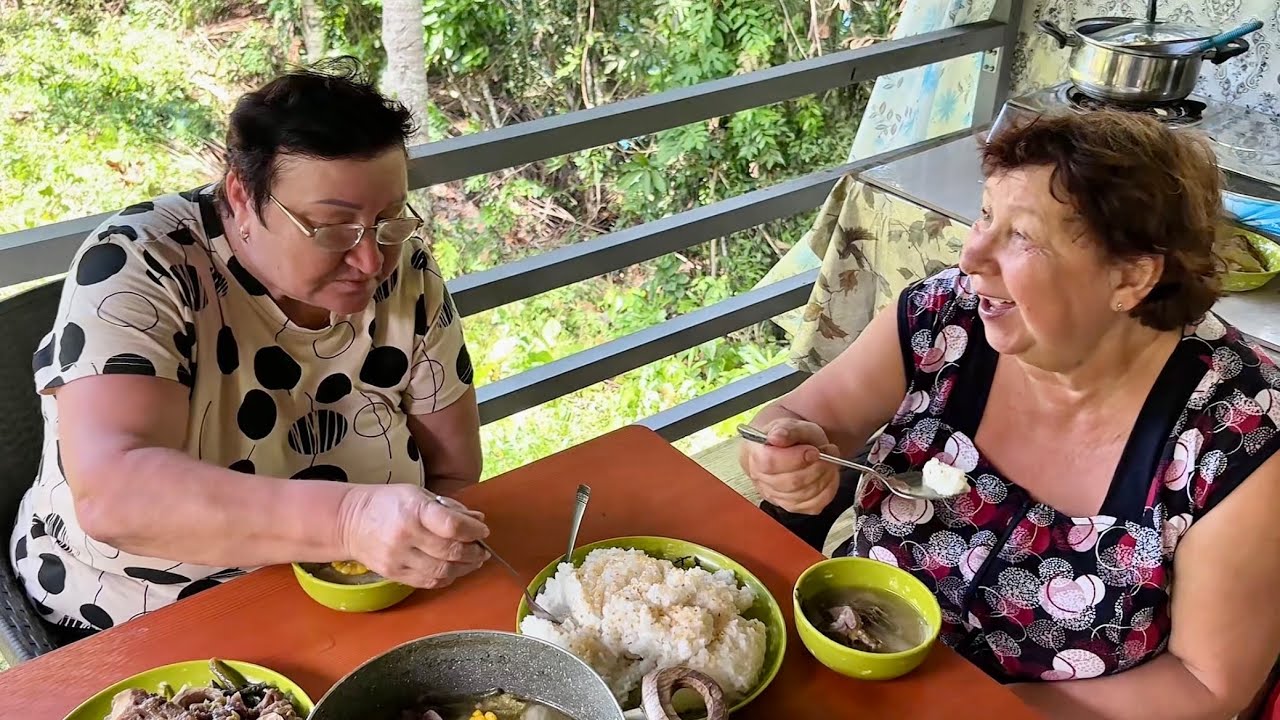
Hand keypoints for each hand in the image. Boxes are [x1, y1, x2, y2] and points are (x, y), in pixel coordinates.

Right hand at [337, 484, 490, 588]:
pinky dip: (446, 578)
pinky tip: (453, 570)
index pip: (452, 525)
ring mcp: (399, 558)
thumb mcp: (418, 495)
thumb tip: (477, 519)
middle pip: (450, 551)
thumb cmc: (388, 503)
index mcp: (414, 510)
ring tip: (473, 562)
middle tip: (482, 550)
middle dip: (473, 553)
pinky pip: (428, 582)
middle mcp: (406, 535)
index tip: (482, 531)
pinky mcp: (394, 574)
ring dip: (464, 568)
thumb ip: (449, 508)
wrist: (350, 521)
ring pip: (442, 571)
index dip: (473, 531)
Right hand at [741, 418, 839, 514]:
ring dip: (824, 477)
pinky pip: (814, 505)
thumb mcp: (793, 425)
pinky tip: (828, 475)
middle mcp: (761, 478)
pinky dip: (827, 489)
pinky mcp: (791, 506)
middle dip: (816, 467)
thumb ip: (788, 430)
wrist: (791, 449)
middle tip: (828, 452)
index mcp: (757, 454)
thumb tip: (777, 437)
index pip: (771, 462)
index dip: (795, 458)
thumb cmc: (790, 438)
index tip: (813, 451)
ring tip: (829, 460)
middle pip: (791, 482)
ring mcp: (775, 495)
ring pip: (804, 495)